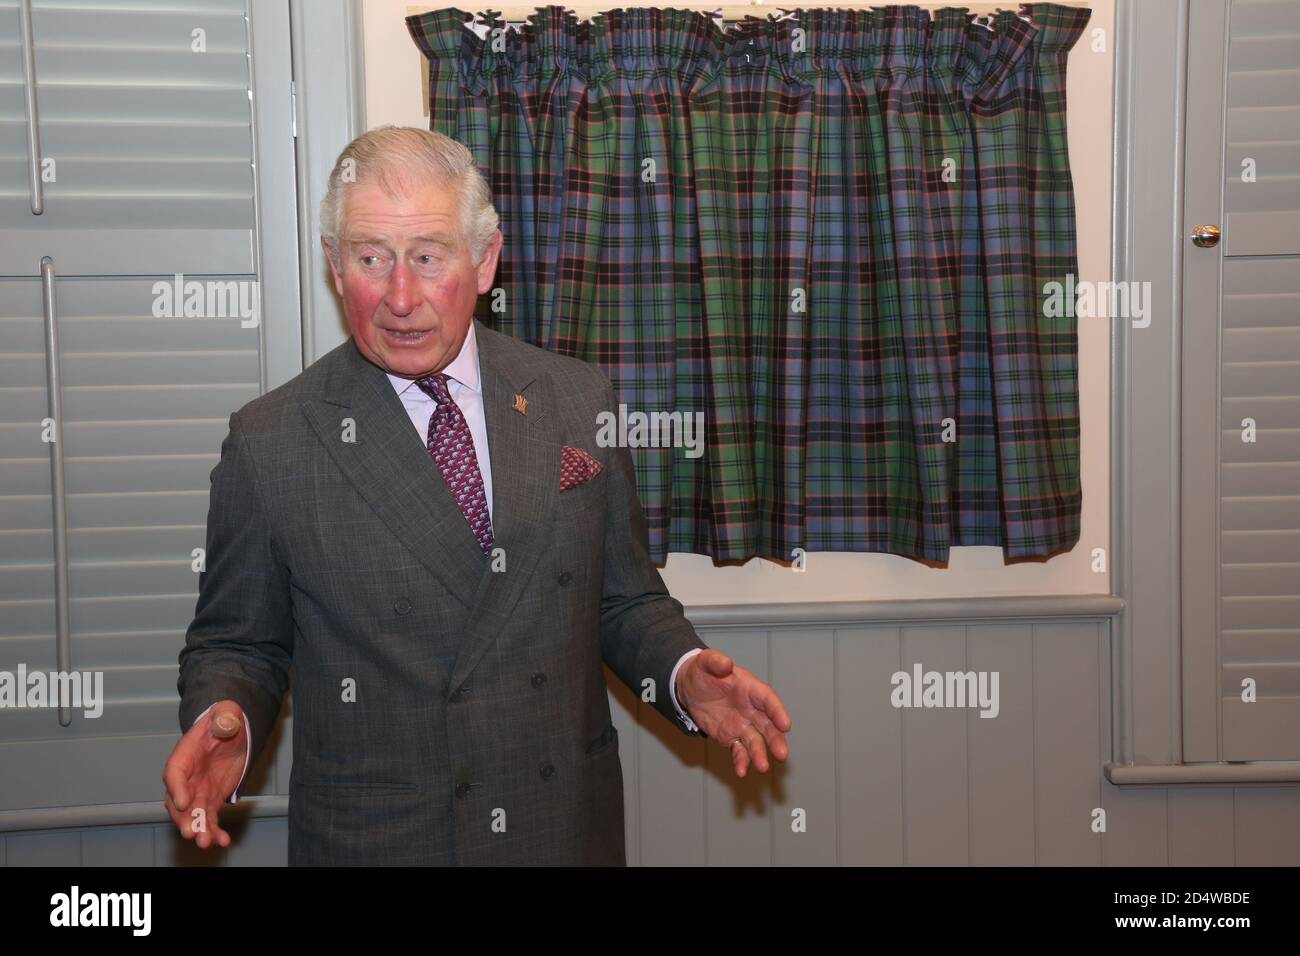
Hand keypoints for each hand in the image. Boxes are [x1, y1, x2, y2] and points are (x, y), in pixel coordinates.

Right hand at [162, 700, 245, 848]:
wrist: (231, 731)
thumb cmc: (223, 721)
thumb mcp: (226, 713)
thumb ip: (225, 716)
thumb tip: (227, 720)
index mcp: (184, 755)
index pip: (175, 773)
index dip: (177, 789)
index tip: (183, 803)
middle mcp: (186, 778)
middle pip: (178, 801)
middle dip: (184, 818)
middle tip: (191, 832)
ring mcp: (197, 791)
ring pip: (193, 815)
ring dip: (199, 829)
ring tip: (206, 842)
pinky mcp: (210, 800)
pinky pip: (210, 818)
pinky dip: (215, 830)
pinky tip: (222, 841)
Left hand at [676, 649, 791, 777]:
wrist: (689, 687)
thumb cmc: (702, 671)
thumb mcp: (705, 661)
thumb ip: (716, 661)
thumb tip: (727, 663)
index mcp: (750, 688)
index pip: (768, 700)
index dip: (778, 712)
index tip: (786, 725)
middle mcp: (751, 709)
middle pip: (768, 725)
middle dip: (776, 740)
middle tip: (781, 754)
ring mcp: (743, 724)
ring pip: (756, 742)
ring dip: (760, 754)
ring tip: (762, 767)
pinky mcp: (731, 737)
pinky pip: (739, 751)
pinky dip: (741, 761)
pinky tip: (741, 771)